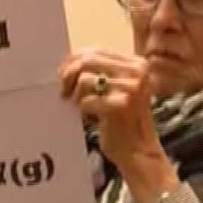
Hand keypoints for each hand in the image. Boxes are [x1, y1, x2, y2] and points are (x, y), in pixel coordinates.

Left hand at [58, 50, 164, 175]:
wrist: (139, 152)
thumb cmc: (124, 122)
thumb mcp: (119, 89)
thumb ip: (101, 72)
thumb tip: (68, 61)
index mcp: (138, 64)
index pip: (98, 50)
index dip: (75, 60)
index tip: (63, 74)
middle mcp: (137, 72)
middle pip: (89, 60)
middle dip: (69, 75)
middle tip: (63, 91)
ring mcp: (131, 88)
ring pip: (85, 80)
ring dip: (75, 95)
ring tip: (80, 108)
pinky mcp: (121, 105)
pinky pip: (86, 100)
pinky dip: (82, 111)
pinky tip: (89, 119)